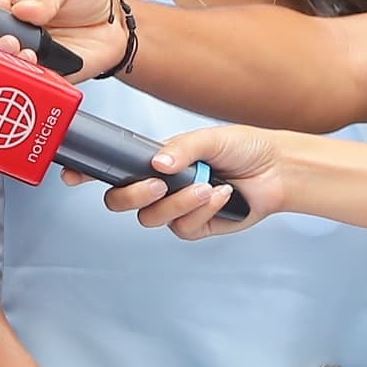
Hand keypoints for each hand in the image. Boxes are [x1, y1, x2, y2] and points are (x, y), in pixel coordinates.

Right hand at [108, 124, 287, 237]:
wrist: (278, 170)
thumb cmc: (246, 149)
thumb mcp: (210, 139)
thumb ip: (181, 148)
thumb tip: (157, 163)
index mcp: (157, 162)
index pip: (118, 172)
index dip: (99, 175)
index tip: (88, 175)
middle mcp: (162, 186)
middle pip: (122, 202)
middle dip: (135, 196)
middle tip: (159, 185)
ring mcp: (177, 208)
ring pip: (153, 218)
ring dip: (180, 203)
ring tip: (207, 186)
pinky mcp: (197, 226)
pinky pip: (184, 227)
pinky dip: (203, 211)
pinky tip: (221, 195)